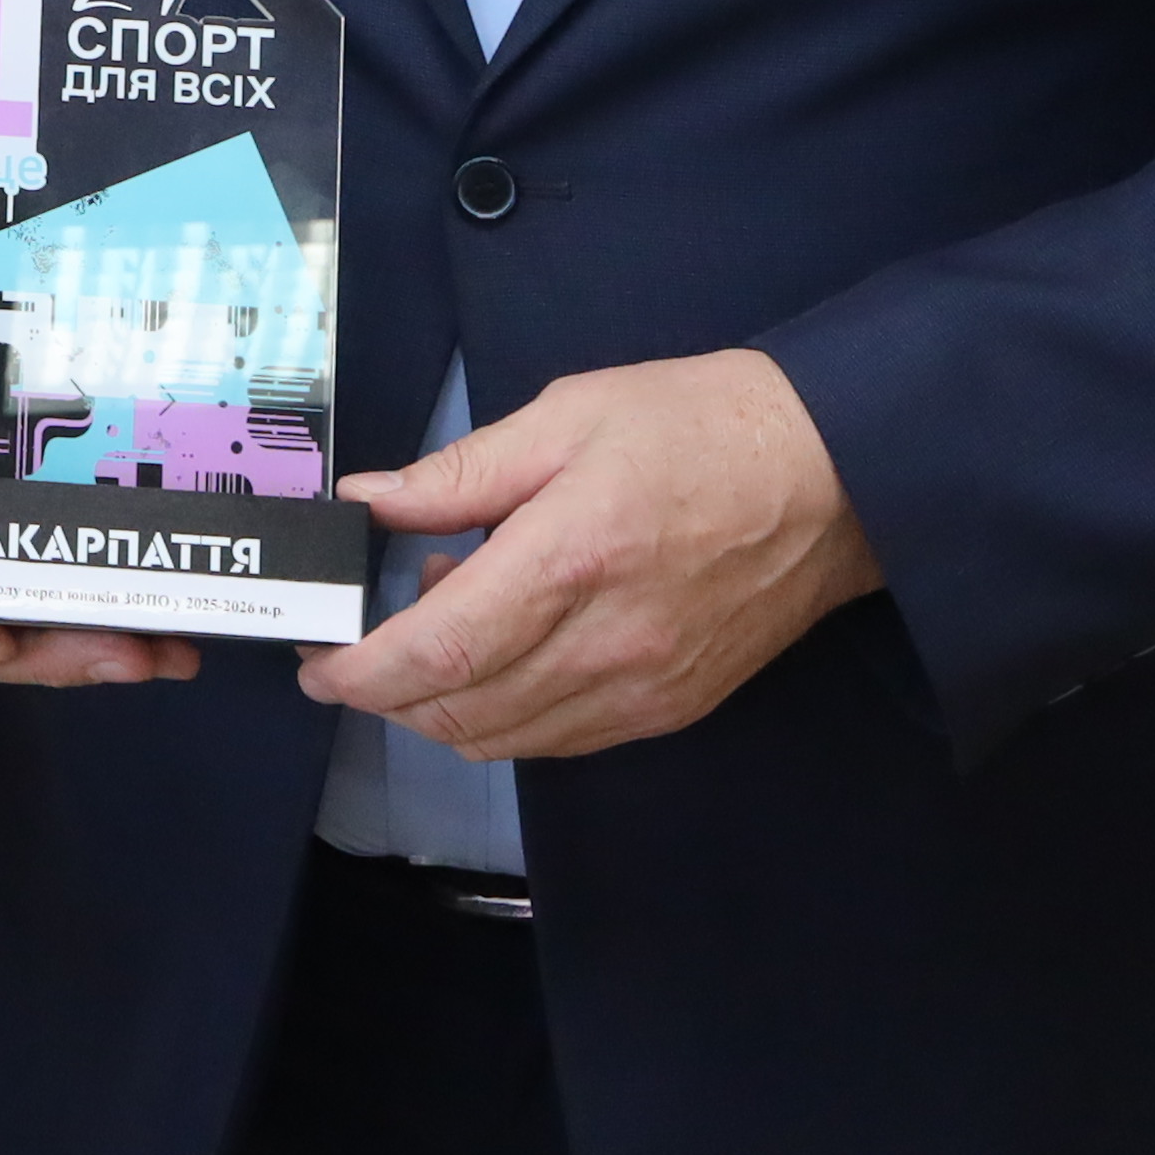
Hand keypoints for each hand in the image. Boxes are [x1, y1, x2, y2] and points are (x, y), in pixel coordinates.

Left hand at [298, 345, 877, 761]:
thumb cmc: (702, 428)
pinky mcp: (670, 709)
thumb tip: (368, 502)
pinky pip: (557, 739)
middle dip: (386, 693)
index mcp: (571, 560)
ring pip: (503, 739)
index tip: (319, 661)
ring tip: (439, 627)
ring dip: (442, 706)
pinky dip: (504, 713)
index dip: (362, 672)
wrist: (835, 476)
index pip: (439, 653)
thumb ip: (459, 472)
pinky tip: (502, 650)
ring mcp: (642, 689)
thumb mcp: (567, 415)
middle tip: (357, 642)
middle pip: (458, 712)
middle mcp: (606, 646)